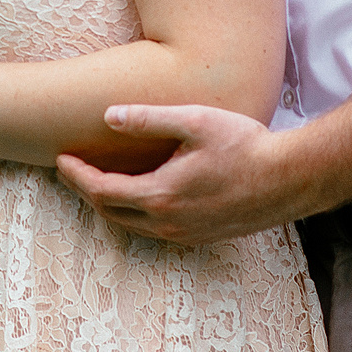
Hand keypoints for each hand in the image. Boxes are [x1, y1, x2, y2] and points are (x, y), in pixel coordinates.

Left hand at [56, 103, 316, 244]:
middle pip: (110, 211)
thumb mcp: (195, 121)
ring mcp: (184, 234)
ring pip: (131, 224)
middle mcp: (168, 222)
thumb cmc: (245, 144)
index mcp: (161, 195)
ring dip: (109, 204)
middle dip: (86, 190)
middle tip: (71, 168)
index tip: (61, 158)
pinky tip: (137, 194)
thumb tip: (108, 116)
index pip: (102, 191)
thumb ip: (149, 118)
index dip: (77, 175)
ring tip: (97, 180)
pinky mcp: (200, 236)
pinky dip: (133, 213)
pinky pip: (153, 229)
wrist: (290, 179)